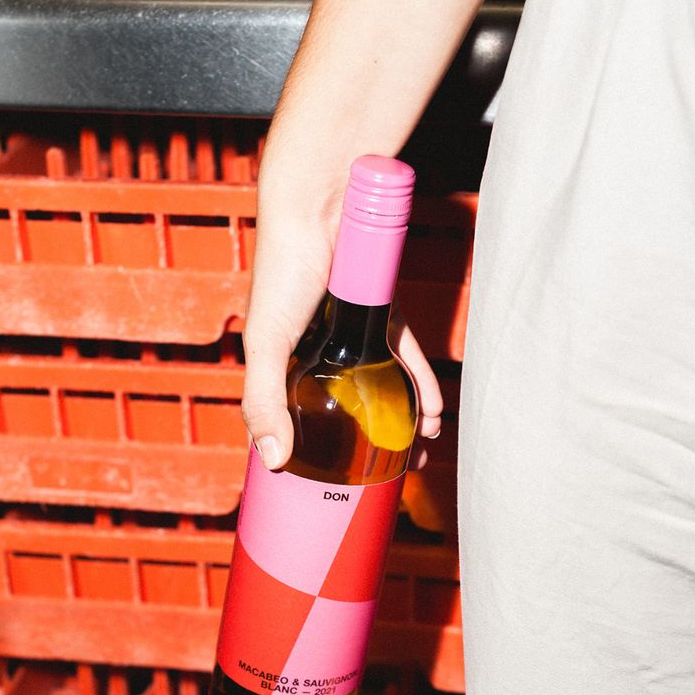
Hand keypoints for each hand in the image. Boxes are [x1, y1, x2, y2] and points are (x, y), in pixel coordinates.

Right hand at [241, 200, 442, 470]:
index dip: (317, 453)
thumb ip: (263, 401)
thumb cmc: (283, 271)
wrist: (319, 209)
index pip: (297, 418)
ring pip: (380, 386)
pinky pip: (403, 355)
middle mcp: (317, 353)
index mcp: (281, 364)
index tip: (337, 484)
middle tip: (395, 473)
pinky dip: (419, 382)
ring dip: (402, 418)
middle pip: (347, 408)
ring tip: (419, 445)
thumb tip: (273, 460)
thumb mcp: (266, 344)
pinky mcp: (379, 313)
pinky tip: (430, 408)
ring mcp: (351, 334)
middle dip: (371, 442)